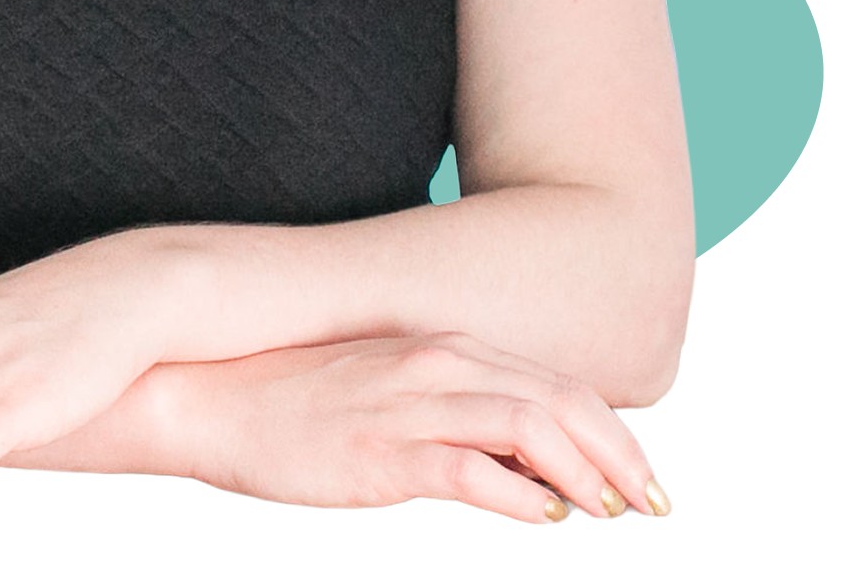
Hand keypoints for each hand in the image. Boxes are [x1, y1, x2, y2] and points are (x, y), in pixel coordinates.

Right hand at [171, 332, 671, 525]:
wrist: (210, 393)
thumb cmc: (296, 397)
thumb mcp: (385, 385)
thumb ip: (450, 403)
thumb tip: (519, 453)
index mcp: (442, 346)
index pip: (555, 382)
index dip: (612, 430)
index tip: (642, 476)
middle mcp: (435, 362)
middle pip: (560, 399)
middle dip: (620, 453)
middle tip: (654, 504)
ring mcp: (408, 403)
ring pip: (529, 425)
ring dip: (585, 473)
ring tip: (612, 514)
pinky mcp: (381, 451)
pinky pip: (470, 470)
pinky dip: (521, 495)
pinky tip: (546, 517)